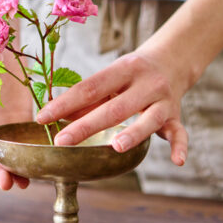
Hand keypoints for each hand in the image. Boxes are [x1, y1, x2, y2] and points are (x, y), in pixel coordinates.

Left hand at [36, 46, 188, 165]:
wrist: (172, 60)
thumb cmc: (130, 74)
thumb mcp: (110, 77)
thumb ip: (87, 97)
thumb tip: (55, 116)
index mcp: (122, 69)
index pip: (89, 88)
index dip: (64, 103)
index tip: (42, 117)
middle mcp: (145, 83)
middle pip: (114, 107)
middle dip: (86, 125)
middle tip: (62, 140)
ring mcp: (163, 100)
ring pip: (149, 119)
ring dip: (133, 133)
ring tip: (116, 146)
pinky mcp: (176, 115)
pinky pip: (180, 132)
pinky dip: (180, 146)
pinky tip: (178, 162)